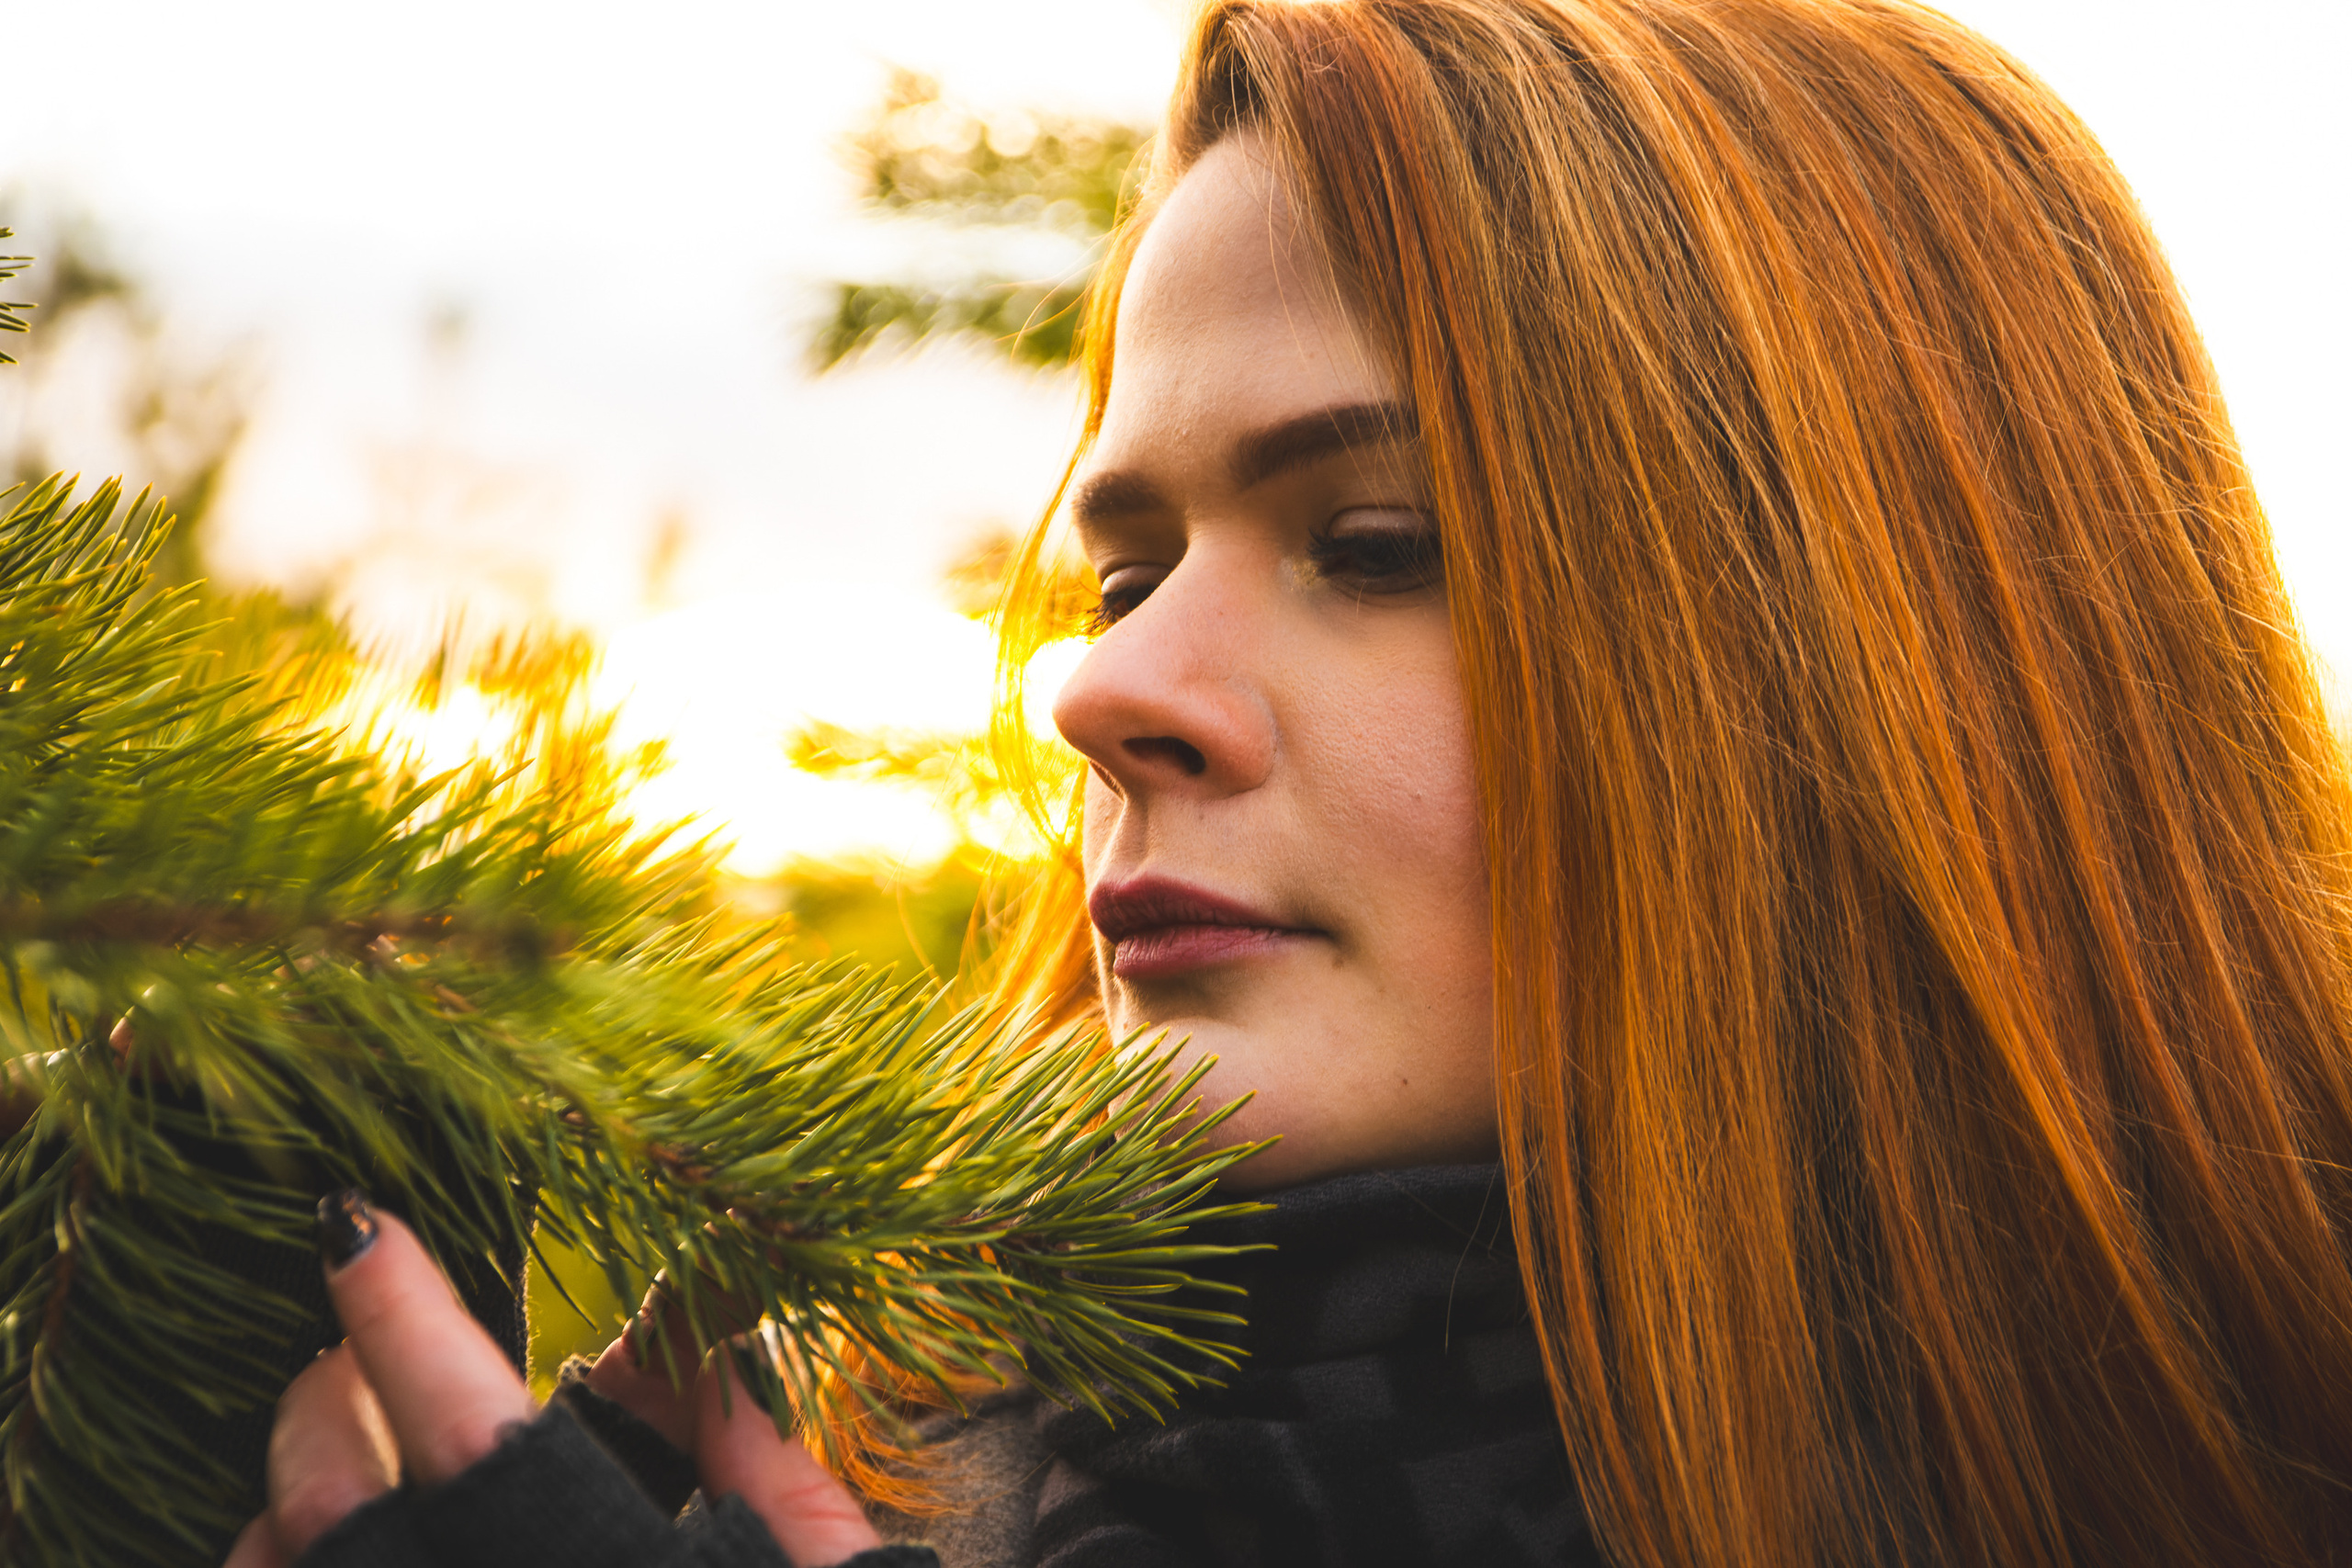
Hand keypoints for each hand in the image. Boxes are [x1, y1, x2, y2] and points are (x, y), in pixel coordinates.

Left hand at [223, 1195, 880, 1567]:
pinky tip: (327, 1558)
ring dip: (292, 1498)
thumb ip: (758, 1450)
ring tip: (341, 1456)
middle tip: (355, 1342)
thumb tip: (682, 1332)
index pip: (473, 1421)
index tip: (360, 1226)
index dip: (405, 1310)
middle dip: (330, 1388)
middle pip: (341, 1494)